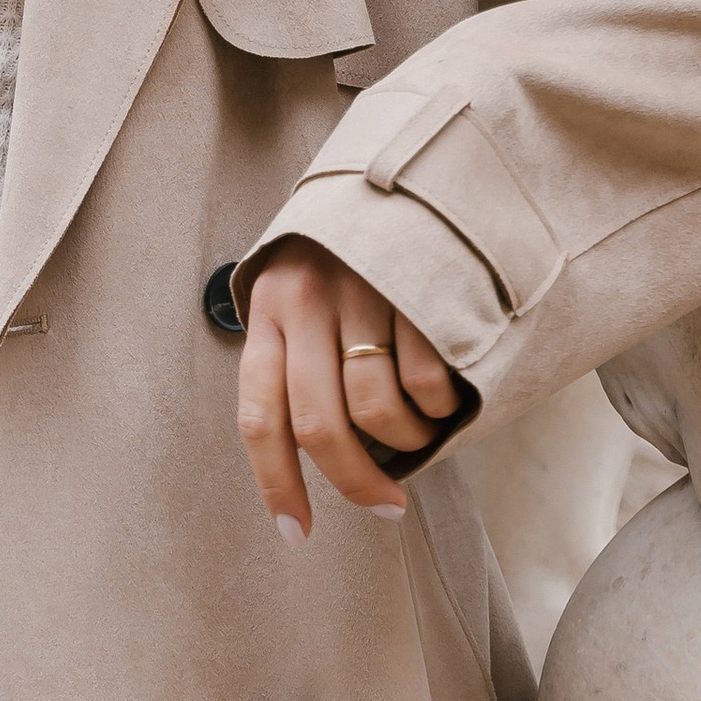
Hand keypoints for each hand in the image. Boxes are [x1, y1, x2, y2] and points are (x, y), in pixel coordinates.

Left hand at [238, 239, 464, 540]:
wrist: (396, 166)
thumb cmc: (344, 251)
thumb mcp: (299, 292)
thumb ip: (296, 356)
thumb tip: (310, 457)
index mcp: (268, 307)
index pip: (259, 416)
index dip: (276, 485)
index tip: (296, 534)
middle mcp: (306, 299)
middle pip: (319, 425)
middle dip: (354, 483)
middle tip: (384, 506)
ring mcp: (362, 291)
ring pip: (375, 408)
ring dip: (404, 440)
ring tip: (417, 432)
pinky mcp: (417, 284)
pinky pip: (425, 378)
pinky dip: (436, 406)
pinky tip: (441, 396)